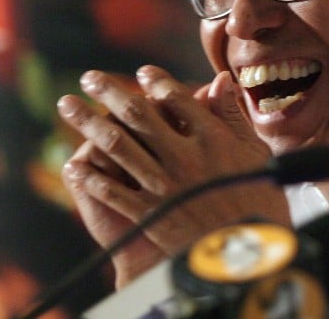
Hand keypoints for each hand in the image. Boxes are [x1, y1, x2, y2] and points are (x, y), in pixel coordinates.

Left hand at [59, 67, 291, 286]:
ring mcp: (163, 186)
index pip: (177, 99)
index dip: (157, 82)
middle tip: (89, 78)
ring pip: (116, 146)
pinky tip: (74, 164)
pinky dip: (91, 177)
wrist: (249, 255)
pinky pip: (112, 191)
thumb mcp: (255, 153)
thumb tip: (221, 80)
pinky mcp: (149, 215)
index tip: (143, 72)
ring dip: (87, 123)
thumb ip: (232, 116)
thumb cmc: (260, 202)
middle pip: (139, 115)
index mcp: (212, 138)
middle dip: (110, 92)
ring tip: (68, 105)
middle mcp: (183, 156)